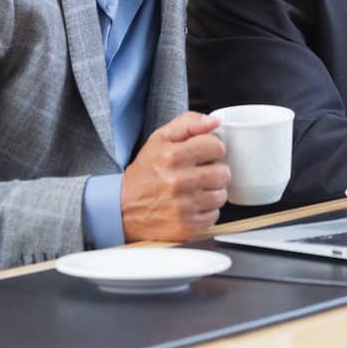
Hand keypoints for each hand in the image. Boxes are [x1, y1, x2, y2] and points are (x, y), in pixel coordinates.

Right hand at [120, 112, 229, 241]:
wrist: (122, 207)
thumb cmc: (144, 172)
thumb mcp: (159, 139)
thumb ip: (188, 123)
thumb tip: (214, 121)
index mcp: (173, 156)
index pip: (216, 146)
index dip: (212, 149)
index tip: (203, 154)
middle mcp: (179, 181)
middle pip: (224, 172)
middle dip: (214, 171)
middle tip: (199, 173)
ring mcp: (183, 206)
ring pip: (221, 195)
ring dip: (212, 192)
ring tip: (194, 189)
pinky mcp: (186, 226)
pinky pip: (214, 215)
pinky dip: (206, 211)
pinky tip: (191, 205)